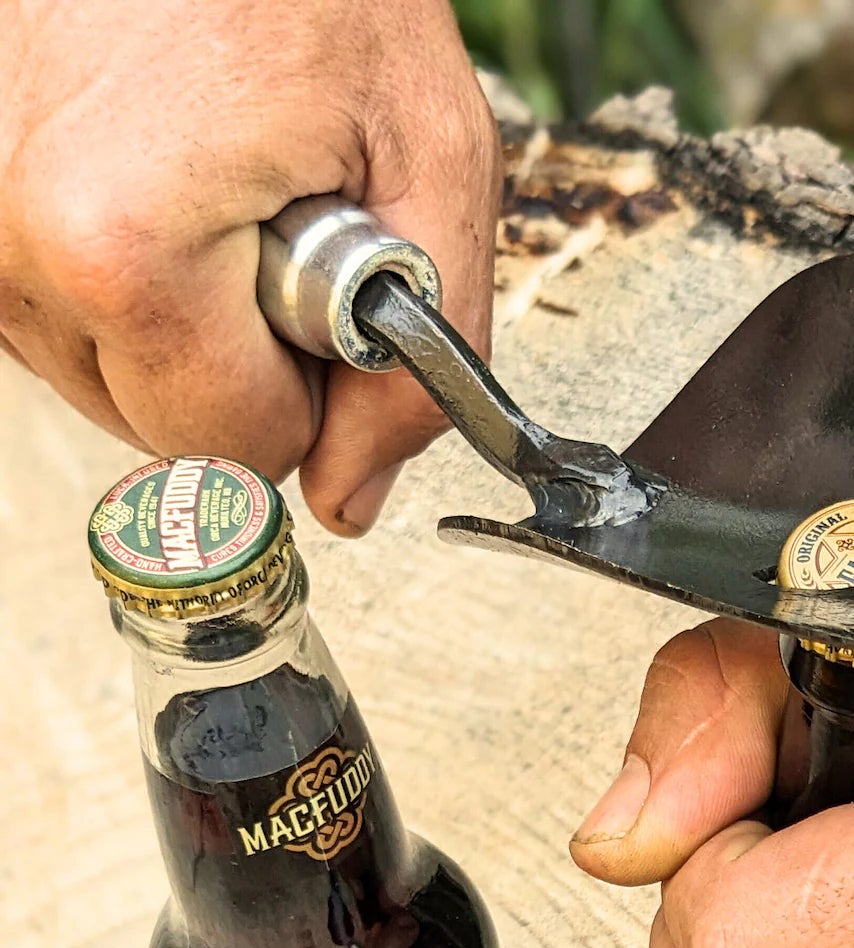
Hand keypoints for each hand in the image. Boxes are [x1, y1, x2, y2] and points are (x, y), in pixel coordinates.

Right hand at [0, 0, 497, 533]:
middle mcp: (16, 243)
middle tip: (273, 222)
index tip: (322, 283)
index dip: (309, 392)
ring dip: (184, 322)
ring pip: (108, 380)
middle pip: (164, 427)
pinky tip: (163, 185)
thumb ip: (415, 370)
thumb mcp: (433, 165)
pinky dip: (127, 282)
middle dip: (243, 360)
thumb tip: (351, 498)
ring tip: (217, 189)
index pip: (235, 449)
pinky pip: (61, 317)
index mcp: (121, 249)